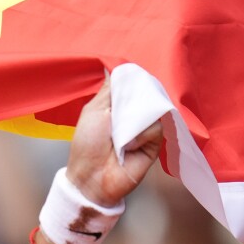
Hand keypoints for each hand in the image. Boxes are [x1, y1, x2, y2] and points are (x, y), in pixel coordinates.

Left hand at [66, 78, 163, 206]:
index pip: (132, 84)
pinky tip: (129, 145)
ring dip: (135, 119)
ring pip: (153, 109)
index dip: (133, 81)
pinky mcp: (155, 142)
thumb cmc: (87, 144)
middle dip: (135, 97)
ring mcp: (145, 128)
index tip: (132, 76)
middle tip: (121, 110)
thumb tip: (114, 66)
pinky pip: (156, 127)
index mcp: (117, 105)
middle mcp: (133, 114)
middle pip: (146, 93)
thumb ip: (108, 90)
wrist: (92, 177)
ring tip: (120, 134)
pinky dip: (141, 135)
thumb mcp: (94, 110)